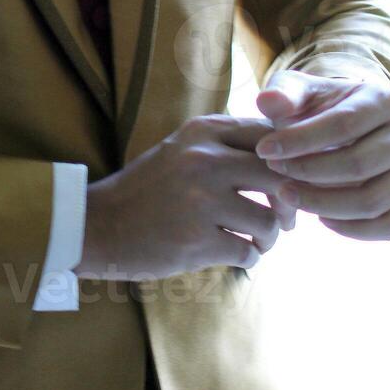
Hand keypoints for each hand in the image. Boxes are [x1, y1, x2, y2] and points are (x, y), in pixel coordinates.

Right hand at [75, 115, 290, 281]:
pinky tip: (238, 255)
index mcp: (202, 132)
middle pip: (279, 176)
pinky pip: (249, 251)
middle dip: (290, 202)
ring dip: (270, 237)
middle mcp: (205, 160)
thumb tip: (284, 153)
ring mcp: (202, 200)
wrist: (99, 225)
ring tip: (258, 241)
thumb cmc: (147, 189)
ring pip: (268, 220)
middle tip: (286, 219)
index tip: (287, 182)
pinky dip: (250, 257)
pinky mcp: (197, 240)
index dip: (289, 162)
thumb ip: (224, 144)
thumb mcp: (181, 150)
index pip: (270, 136)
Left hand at [256, 70, 389, 240]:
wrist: (345, 126)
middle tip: (274, 173)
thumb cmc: (318, 108)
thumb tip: (267, 100)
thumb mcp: (300, 92)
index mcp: (385, 100)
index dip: (301, 141)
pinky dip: (351, 229)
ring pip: (372, 201)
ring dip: (323, 204)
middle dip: (308, 173)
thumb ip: (283, 93)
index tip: (265, 151)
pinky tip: (320, 217)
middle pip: (358, 165)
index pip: (344, 124)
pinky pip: (388, 226)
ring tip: (288, 195)